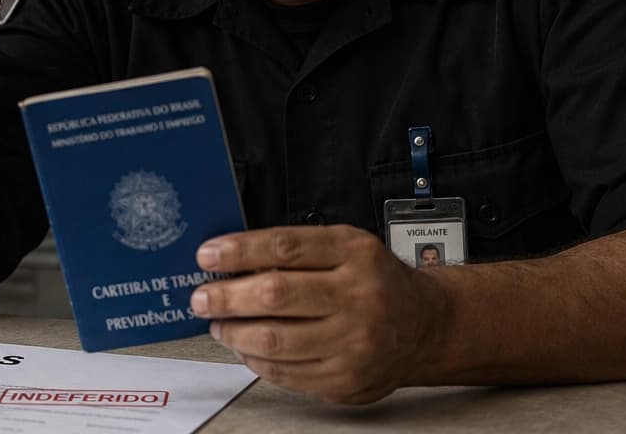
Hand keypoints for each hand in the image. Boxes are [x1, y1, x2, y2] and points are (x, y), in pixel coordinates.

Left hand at [190, 225, 441, 403]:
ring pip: (276, 340)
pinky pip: (286, 373)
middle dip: (226, 297)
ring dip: (235, 333)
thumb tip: (232, 262)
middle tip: (201, 298)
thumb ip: (297, 250)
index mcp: (354, 253)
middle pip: (275, 295)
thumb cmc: (375, 282)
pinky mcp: (346, 379)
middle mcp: (358, 296)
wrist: (424, 326)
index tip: (207, 256)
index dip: (238, 251)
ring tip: (219, 325)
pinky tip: (246, 348)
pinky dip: (256, 361)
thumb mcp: (346, 247)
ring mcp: (354, 342)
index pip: (285, 247)